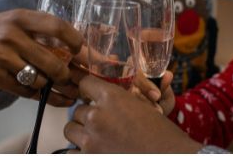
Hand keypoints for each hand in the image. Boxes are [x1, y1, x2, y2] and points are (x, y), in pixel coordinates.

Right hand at [0, 9, 82, 105]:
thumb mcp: (10, 19)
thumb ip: (35, 28)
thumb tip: (68, 45)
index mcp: (19, 17)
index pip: (56, 26)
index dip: (74, 39)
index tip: (79, 48)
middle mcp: (12, 36)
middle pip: (52, 61)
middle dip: (66, 74)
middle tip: (71, 77)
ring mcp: (2, 58)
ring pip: (40, 80)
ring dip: (53, 87)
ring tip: (63, 88)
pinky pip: (25, 91)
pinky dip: (40, 96)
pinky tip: (49, 96)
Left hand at [63, 75, 202, 152]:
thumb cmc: (162, 135)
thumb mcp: (144, 106)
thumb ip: (124, 97)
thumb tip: (122, 88)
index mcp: (111, 97)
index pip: (85, 83)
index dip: (89, 90)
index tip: (92, 96)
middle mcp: (96, 116)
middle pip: (77, 110)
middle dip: (88, 116)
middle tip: (102, 123)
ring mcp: (90, 140)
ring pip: (70, 129)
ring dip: (81, 132)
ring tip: (95, 138)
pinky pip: (70, 152)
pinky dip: (78, 151)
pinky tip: (92, 151)